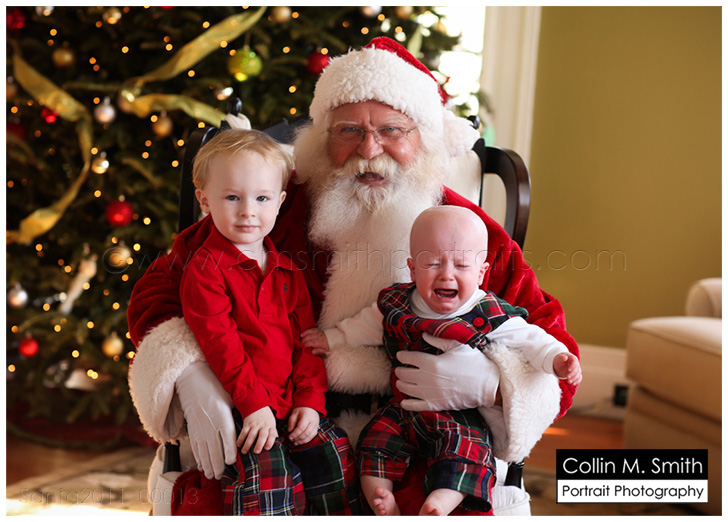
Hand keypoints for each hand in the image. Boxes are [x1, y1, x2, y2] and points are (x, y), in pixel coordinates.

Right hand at [176, 361, 237, 479]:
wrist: (194, 384)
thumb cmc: (216, 390)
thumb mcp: (231, 400)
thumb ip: (238, 413)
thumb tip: (249, 423)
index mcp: (223, 420)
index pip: (228, 442)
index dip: (229, 454)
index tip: (232, 462)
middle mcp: (211, 428)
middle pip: (215, 452)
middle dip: (218, 466)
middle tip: (221, 476)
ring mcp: (200, 430)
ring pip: (204, 453)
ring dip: (208, 466)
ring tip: (212, 475)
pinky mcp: (193, 430)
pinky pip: (196, 448)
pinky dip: (199, 459)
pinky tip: (202, 466)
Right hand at [238, 406, 277, 453]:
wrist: (257, 405)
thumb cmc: (266, 417)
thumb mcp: (272, 423)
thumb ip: (272, 433)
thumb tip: (276, 445)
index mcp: (271, 426)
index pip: (272, 434)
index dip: (271, 441)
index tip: (267, 448)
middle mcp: (263, 426)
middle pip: (262, 435)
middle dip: (259, 444)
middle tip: (256, 452)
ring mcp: (255, 425)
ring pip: (251, 435)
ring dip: (247, 444)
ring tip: (244, 452)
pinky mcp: (247, 424)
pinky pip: (243, 432)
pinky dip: (240, 439)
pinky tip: (238, 445)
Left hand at [287, 407, 319, 445]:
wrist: (311, 406)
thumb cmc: (302, 410)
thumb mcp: (294, 413)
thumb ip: (291, 422)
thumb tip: (290, 431)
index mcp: (307, 416)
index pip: (301, 427)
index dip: (295, 433)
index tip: (289, 437)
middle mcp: (313, 421)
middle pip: (306, 433)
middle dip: (298, 438)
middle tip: (292, 440)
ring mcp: (316, 425)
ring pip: (310, 436)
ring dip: (302, 441)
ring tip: (295, 443)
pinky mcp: (317, 428)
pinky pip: (312, 436)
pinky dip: (306, 440)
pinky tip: (301, 441)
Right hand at [301, 328, 329, 356]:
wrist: (333, 339)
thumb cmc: (328, 346)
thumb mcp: (325, 351)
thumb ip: (318, 351)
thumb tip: (312, 352)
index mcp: (319, 342)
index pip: (310, 343)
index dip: (305, 345)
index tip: (301, 347)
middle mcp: (317, 337)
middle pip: (308, 338)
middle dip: (303, 341)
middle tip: (299, 344)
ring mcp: (317, 333)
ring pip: (309, 333)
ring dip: (303, 336)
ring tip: (299, 339)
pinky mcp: (317, 330)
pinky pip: (310, 329)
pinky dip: (306, 331)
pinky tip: (302, 334)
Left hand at [394, 346, 499, 410]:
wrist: (488, 385)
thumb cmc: (474, 363)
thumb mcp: (457, 346)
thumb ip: (438, 340)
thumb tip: (423, 335)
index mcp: (432, 362)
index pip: (410, 358)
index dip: (402, 356)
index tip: (400, 355)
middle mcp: (428, 378)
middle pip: (405, 374)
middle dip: (399, 370)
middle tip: (399, 368)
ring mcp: (431, 393)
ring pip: (406, 389)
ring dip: (400, 384)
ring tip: (400, 381)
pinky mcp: (436, 405)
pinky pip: (416, 406)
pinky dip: (407, 404)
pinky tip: (403, 401)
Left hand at [553, 352, 581, 385]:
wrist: (559, 365)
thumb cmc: (559, 360)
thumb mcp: (558, 359)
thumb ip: (561, 358)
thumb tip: (565, 357)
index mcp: (572, 358)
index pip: (575, 361)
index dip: (573, 366)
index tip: (568, 370)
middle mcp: (576, 364)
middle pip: (577, 369)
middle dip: (572, 374)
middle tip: (567, 377)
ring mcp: (577, 369)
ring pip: (578, 374)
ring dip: (574, 379)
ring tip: (568, 382)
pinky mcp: (576, 374)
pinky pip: (579, 378)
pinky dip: (577, 381)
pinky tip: (573, 384)